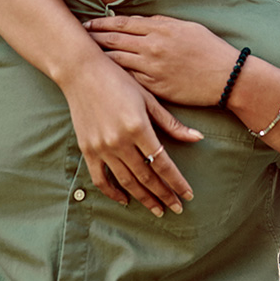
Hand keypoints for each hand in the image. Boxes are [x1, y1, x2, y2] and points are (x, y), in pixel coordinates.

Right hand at [62, 53, 202, 216]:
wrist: (82, 72)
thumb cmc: (119, 80)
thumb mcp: (148, 98)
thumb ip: (171, 123)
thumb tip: (198, 139)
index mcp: (138, 127)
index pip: (163, 163)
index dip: (177, 182)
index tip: (187, 195)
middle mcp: (119, 141)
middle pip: (147, 176)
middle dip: (164, 194)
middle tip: (177, 208)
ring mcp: (101, 147)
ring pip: (127, 181)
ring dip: (144, 198)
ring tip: (157, 209)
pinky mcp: (87, 150)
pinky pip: (101, 179)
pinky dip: (113, 193)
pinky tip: (126, 200)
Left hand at [83, 15, 239, 105]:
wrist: (226, 76)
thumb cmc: (209, 49)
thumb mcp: (186, 27)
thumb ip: (161, 23)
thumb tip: (140, 22)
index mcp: (160, 28)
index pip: (122, 23)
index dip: (102, 23)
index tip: (88, 23)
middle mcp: (152, 47)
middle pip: (114, 40)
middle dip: (93, 38)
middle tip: (76, 37)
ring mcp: (152, 68)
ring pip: (117, 61)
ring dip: (98, 58)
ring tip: (83, 57)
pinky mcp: (155, 87)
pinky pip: (128, 80)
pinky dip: (114, 76)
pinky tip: (103, 76)